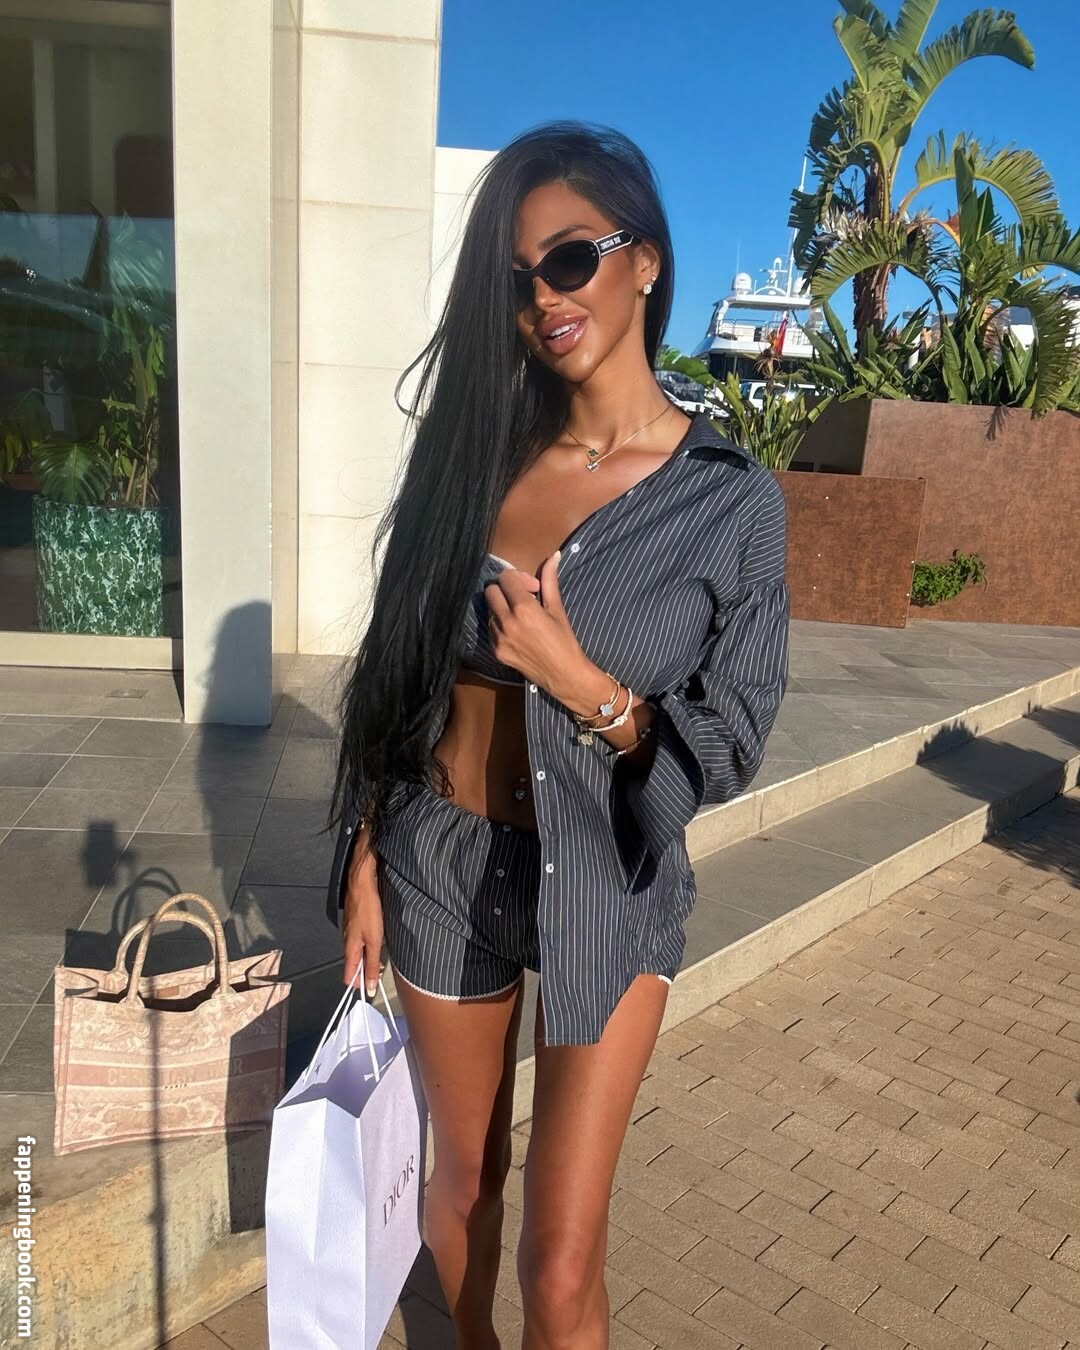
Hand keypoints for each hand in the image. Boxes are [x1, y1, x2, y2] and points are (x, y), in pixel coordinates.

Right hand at [342, 838, 383, 997]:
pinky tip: (378, 939)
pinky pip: (360, 940)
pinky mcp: (355, 922)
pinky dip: (369, 945)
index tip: (372, 987)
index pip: (348, 976)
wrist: (362, 882)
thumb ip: (372, 963)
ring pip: (357, 952)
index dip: (359, 984)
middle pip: (353, 965)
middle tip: (381, 971)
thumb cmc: (368, 908)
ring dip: (368, 958)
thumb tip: (369, 986)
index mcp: (350, 948)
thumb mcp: (375, 939)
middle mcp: (347, 941)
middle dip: (365, 972)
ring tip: (382, 957)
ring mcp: (350, 931)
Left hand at [484, 552, 589, 695]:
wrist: (563, 675)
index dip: (519, 578)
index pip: (505, 578)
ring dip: (502, 607)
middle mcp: (506, 622)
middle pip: (491, 590)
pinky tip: (517, 630)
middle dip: (506, 590)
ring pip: (489, 609)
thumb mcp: (557, 609)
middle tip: (524, 598)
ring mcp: (498, 638)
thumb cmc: (565, 641)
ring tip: (521, 616)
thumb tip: (553, 556)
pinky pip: (490, 628)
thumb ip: (549, 581)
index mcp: (523, 608)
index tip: (534, 588)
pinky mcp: (495, 651)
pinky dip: (500, 623)